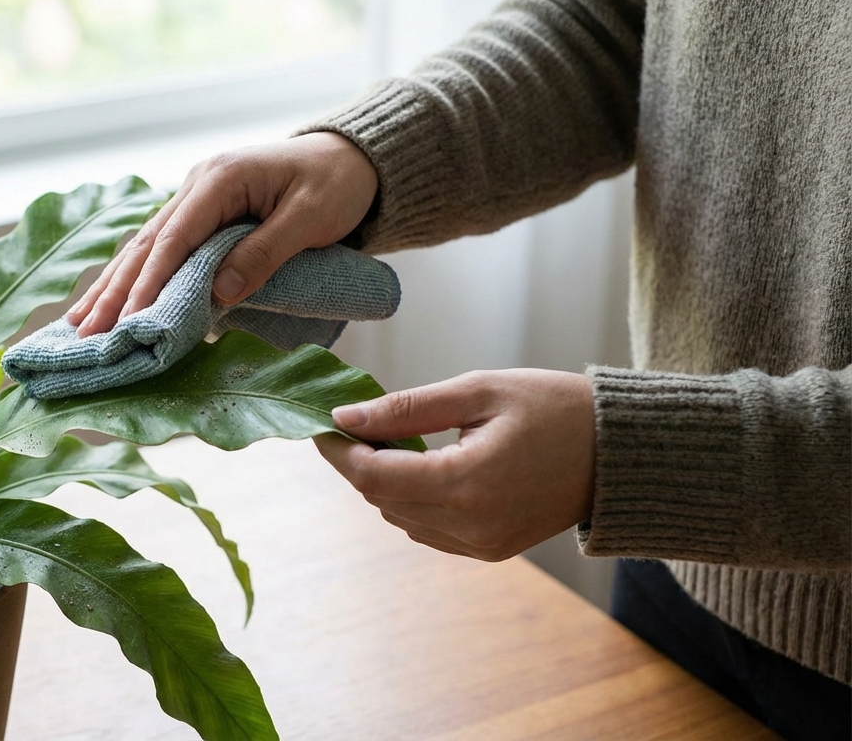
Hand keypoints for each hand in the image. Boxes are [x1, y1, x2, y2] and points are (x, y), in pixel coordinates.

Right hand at [67, 132, 377, 335]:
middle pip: (146, 245)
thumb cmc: (336, 184)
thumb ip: (264, 253)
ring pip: (143, 249)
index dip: (149, 282)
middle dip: (114, 291)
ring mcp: (195, 199)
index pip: (175, 238)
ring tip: (78, 324)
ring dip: (112, 288)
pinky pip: (159, 251)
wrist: (350, 159)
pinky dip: (133, 279)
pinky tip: (108, 304)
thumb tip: (218, 294)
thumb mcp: (310, 218)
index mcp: (221, 179)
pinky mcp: (200, 217)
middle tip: (84, 332)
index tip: (129, 320)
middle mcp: (198, 185)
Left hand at [313, 369, 596, 561]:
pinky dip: (414, 499)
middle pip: (381, 499)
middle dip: (361, 462)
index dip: (339, 452)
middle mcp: (470, 527)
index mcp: (466, 485)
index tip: (322, 423)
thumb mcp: (478, 392)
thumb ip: (405, 408)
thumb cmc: (554, 408)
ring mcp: (481, 545)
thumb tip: (345, 418)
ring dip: (387, 482)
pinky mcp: (490, 551)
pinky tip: (426, 466)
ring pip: (400, 517)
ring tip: (397, 440)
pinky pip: (428, 529)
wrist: (620, 453)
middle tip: (358, 422)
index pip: (373, 478)